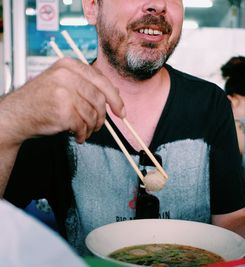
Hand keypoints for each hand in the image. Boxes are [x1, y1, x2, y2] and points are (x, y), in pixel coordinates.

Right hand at [1, 58, 124, 143]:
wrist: (16, 115)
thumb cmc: (42, 100)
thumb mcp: (63, 83)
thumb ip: (88, 84)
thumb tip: (116, 92)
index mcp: (69, 65)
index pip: (102, 81)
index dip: (115, 98)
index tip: (120, 111)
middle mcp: (66, 76)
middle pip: (100, 98)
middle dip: (104, 116)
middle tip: (101, 126)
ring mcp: (64, 92)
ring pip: (93, 114)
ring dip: (92, 127)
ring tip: (85, 131)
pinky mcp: (62, 110)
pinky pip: (83, 125)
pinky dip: (83, 134)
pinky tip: (78, 136)